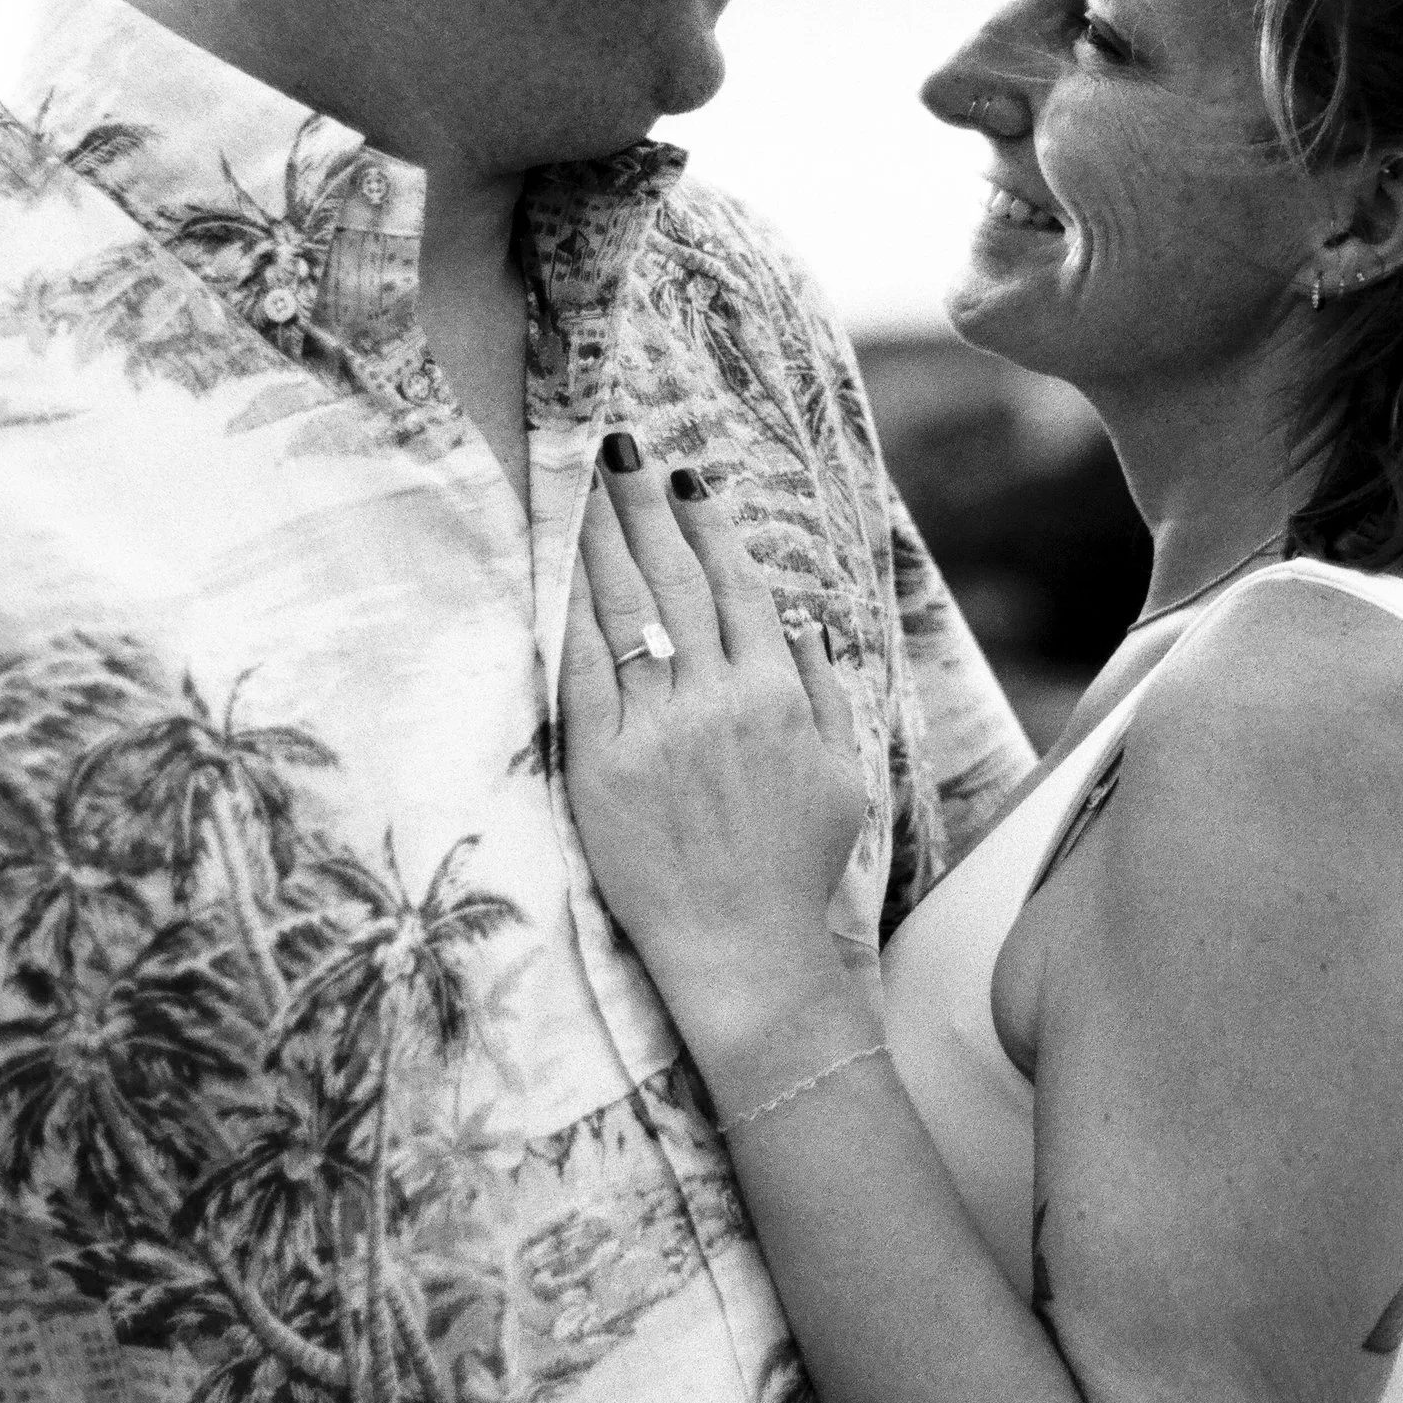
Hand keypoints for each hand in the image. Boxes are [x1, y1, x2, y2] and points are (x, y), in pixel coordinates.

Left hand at [558, 441, 872, 1053]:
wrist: (742, 952)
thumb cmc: (793, 869)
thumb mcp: (841, 775)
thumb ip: (824, 690)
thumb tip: (806, 620)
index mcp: (777, 693)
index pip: (737, 586)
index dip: (709, 527)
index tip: (688, 480)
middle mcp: (716, 697)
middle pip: (674, 579)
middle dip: (647, 507)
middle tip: (622, 450)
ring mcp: (655, 727)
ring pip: (625, 610)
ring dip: (605, 539)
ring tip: (587, 486)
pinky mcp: (602, 762)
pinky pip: (581, 668)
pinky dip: (571, 611)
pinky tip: (561, 568)